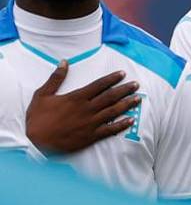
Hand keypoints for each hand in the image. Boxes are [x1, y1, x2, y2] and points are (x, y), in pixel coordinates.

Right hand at [25, 61, 139, 154]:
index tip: (122, 74)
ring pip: (113, 111)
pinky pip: (110, 129)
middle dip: (124, 90)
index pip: (99, 85)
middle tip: (136, 85)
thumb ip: (55, 78)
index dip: (112, 79)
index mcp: (76, 97)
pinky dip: (122, 125)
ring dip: (127, 104)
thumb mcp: (42, 94)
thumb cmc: (38, 118)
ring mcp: (91, 123)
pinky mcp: (92, 136)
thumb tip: (64, 62)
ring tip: (138, 99)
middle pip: (110, 97)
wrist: (37, 142)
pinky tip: (131, 120)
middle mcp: (86, 109)